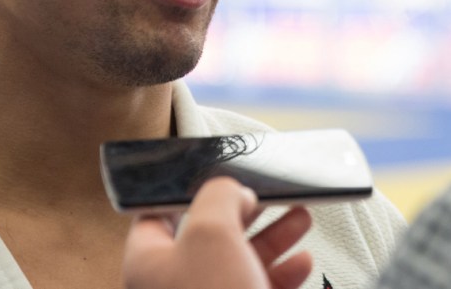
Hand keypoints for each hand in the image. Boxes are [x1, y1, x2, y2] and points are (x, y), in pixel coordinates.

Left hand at [123, 177, 313, 288]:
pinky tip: (302, 262)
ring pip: (240, 261)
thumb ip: (218, 196)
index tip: (220, 174)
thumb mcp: (211, 230)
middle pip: (209, 235)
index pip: (159, 213)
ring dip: (274, 236)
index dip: (190, 190)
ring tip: (300, 218)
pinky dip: (284, 272)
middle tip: (270, 193)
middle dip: (246, 211)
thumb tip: (230, 189)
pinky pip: (260, 288)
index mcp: (148, 263)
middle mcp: (174, 286)